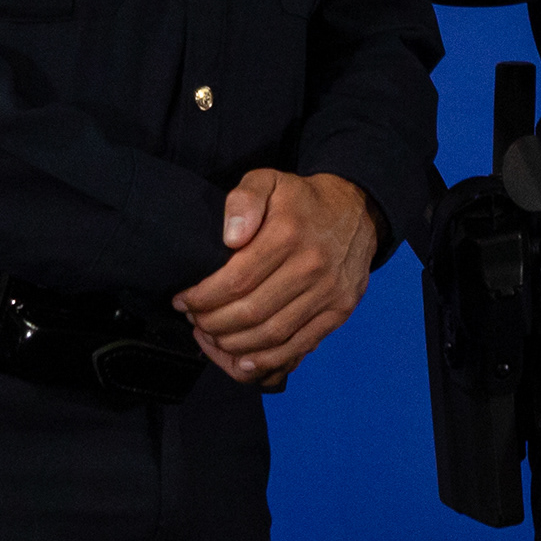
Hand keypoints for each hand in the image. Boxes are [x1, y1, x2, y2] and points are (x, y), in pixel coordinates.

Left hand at [173, 170, 378, 382]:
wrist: (358, 211)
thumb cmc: (301, 200)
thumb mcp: (268, 180)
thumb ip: (243, 199)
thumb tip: (232, 237)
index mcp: (289, 233)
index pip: (235, 280)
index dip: (202, 298)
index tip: (183, 301)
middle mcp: (313, 266)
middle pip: (251, 312)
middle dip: (213, 324)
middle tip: (194, 321)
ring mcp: (330, 292)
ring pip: (272, 335)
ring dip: (234, 345)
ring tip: (212, 337)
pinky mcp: (340, 311)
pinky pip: (299, 345)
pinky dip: (268, 360)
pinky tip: (243, 359)